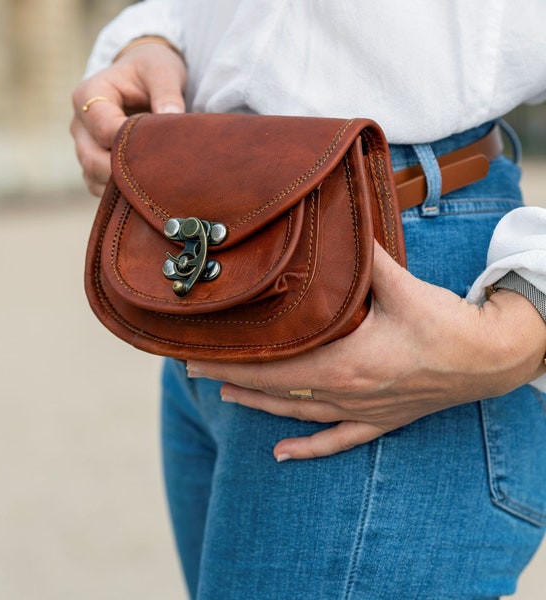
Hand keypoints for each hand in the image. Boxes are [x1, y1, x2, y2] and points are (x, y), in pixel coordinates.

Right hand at [70, 41, 186, 195]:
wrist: (142, 78)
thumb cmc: (150, 71)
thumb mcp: (162, 71)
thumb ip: (167, 93)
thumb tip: (173, 117)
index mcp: (89, 95)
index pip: (103, 129)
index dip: (129, 144)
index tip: (159, 151)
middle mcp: (80, 124)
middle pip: (92, 160)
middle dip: (124, 172)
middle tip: (159, 179)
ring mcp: (83, 147)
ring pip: (93, 177)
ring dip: (122, 186)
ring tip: (154, 186)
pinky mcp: (92, 164)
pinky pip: (99, 187)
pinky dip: (119, 194)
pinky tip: (146, 192)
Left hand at [187, 242, 545, 459]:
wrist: (490, 358)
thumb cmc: (445, 324)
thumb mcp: (401, 286)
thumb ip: (364, 259)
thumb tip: (339, 227)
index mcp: (345, 361)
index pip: (273, 364)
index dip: (232, 360)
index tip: (198, 355)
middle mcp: (345, 391)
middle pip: (275, 388)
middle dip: (232, 377)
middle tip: (195, 371)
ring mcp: (361, 410)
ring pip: (296, 411)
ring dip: (258, 404)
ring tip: (224, 394)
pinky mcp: (378, 420)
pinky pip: (336, 439)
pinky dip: (308, 448)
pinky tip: (282, 455)